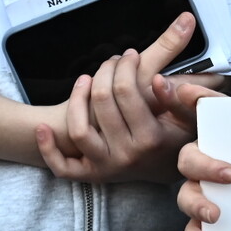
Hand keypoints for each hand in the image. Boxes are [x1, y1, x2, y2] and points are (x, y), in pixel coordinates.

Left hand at [34, 13, 223, 182]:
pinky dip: (48, 148)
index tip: (130, 55)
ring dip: (78, 97)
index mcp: (151, 137)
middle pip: (102, 100)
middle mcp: (127, 155)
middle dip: (105, 71)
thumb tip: (160, 80)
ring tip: (86, 80)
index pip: (127, 90)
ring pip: (80, 129)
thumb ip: (182, 97)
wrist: (162, 171)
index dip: (125, 65)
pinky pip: (62, 167)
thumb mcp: (187, 116)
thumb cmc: (174, 139)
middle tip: (111, 61)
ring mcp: (106, 166)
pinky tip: (42, 128)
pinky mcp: (90, 175)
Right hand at [175, 110, 230, 230]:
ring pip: (194, 228)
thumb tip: (169, 85)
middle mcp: (201, 185)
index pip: (194, 162)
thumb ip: (202, 100)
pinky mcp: (222, 230)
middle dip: (200, 206)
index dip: (207, 168)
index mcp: (202, 157)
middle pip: (190, 197)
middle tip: (217, 213)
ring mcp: (210, 207)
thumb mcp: (229, 114)